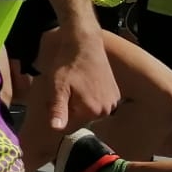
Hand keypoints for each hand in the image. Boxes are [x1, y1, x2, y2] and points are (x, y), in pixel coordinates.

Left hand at [17, 24, 120, 171]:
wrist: (85, 43)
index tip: (55, 98)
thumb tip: (57, 129)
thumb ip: (58, 109)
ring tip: (74, 85)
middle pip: (82, 118)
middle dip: (71, 108)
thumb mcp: (58, 87)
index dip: (59, 113)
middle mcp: (107, 110)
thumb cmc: (68, 64)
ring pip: (90, 110)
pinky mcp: (116, 93)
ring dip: (81, 103)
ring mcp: (113, 101)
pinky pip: (99, 102)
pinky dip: (91, 96)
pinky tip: (85, 83)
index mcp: (92, 111)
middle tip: (64, 89)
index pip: (71, 125)